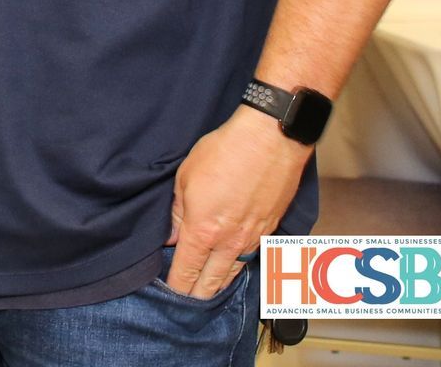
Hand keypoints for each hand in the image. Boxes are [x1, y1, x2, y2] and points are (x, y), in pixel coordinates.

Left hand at [166, 107, 311, 297]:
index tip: (170, 293)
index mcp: (204, 231)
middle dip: (197, 293)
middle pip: (212, 281)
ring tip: (208, 291)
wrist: (270, 140)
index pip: (187, 270)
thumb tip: (169, 237)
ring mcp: (254, 238)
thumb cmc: (224, 153)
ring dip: (220, 284)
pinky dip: (241, 266)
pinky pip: (253, 257)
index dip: (177, 285)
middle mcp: (230, 242)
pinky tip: (234, 267)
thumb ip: (177, 215)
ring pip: (234, 272)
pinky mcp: (271, 229)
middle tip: (187, 301)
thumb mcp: (185, 179)